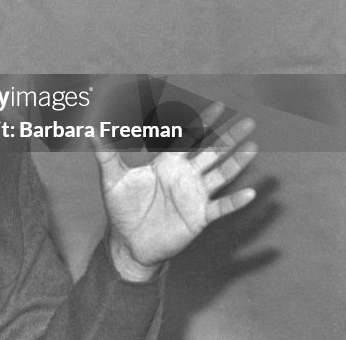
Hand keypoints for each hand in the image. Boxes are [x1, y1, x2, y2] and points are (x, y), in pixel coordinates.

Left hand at [94, 102, 257, 280]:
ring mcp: (194, 196)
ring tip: (254, 147)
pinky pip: (220, 208)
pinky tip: (250, 192)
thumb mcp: (112, 179)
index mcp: (166, 163)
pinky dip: (234, 201)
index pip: (187, 137)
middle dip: (228, 137)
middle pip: (210, 152)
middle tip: (248, 121)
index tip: (219, 104)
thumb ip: (105, 153)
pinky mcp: (198, 217)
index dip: (201, 121)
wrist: (128, 242)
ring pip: (220, 175)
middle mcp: (185, 176)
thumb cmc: (121, 209)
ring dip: (236, 162)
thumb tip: (91, 128)